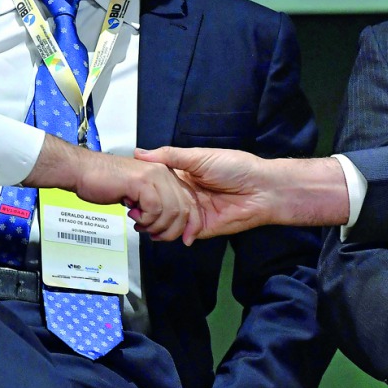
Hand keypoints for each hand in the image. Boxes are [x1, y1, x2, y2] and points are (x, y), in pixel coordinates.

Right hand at [24, 136, 199, 240]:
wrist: (82, 170)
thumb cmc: (105, 181)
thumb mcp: (137, 191)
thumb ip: (155, 203)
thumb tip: (166, 223)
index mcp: (165, 174)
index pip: (188, 202)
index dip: (187, 224)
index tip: (180, 239)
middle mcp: (163, 172)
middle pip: (184, 209)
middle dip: (171, 230)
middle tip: (154, 235)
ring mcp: (154, 175)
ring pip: (171, 211)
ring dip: (156, 226)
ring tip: (141, 224)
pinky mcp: (141, 181)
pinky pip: (155, 209)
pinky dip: (146, 219)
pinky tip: (134, 216)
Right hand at [135, 147, 348, 243]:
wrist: (262, 189)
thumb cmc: (235, 167)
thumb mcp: (199, 156)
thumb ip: (170, 156)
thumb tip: (140, 152)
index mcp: (185, 174)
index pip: (158, 182)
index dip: (143, 186)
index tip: (125, 189)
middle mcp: (186, 194)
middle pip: (161, 203)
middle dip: (146, 208)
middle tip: (131, 209)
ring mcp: (193, 212)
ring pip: (168, 220)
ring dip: (156, 223)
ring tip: (141, 222)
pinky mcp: (201, 229)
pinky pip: (183, 233)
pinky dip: (171, 235)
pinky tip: (159, 233)